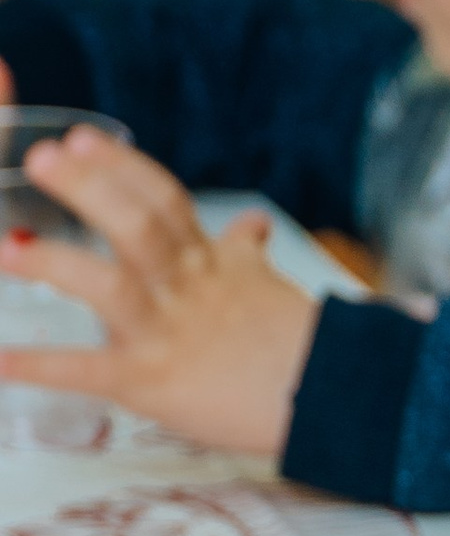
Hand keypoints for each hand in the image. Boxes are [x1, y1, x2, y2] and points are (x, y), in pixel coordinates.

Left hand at [0, 128, 318, 458]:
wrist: (330, 398)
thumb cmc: (298, 345)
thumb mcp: (269, 285)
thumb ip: (245, 251)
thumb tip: (250, 222)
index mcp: (209, 264)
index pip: (165, 199)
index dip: (121, 166)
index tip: (81, 137)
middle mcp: (186, 289)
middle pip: (138, 225)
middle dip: (90, 190)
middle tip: (43, 158)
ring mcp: (168, 334)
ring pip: (111, 287)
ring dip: (54, 265)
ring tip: (5, 250)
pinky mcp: (153, 383)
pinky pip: (90, 373)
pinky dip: (41, 367)